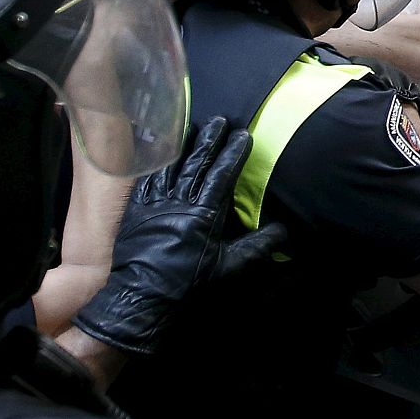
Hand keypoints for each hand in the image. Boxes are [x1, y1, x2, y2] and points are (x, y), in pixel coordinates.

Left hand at [71, 118, 286, 354]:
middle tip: (218, 120)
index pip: (222, 174)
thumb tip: (284, 230)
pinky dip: (153, 163)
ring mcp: (155, 203)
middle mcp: (180, 201)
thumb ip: (257, 246)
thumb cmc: (190, 284)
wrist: (144, 298)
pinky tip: (158, 152)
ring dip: (181, 145)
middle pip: (196, 163)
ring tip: (190, 126)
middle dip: (209, 140)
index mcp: (205, 213)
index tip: (242, 135)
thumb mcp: (230, 268)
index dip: (233, 153)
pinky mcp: (135, 210)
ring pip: (170, 165)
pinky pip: (145, 179)